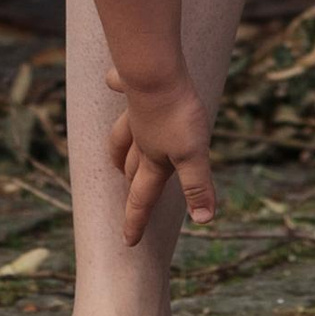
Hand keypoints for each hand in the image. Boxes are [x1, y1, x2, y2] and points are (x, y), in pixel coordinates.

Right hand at [105, 58, 217, 247]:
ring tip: (116, 158)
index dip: (136, 220)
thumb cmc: (176, 115)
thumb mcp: (193, 154)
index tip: (129, 241)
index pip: (143, 197)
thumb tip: (204, 221)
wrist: (155, 74)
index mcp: (154, 159)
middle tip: (127, 195)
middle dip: (130, 184)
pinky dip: (116, 85)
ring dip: (119, 148)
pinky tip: (111, 81)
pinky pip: (122, 87)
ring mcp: (136, 113)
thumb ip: (197, 186)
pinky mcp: (136, 87)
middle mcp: (141, 139)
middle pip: (132, 166)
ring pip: (122, 135)